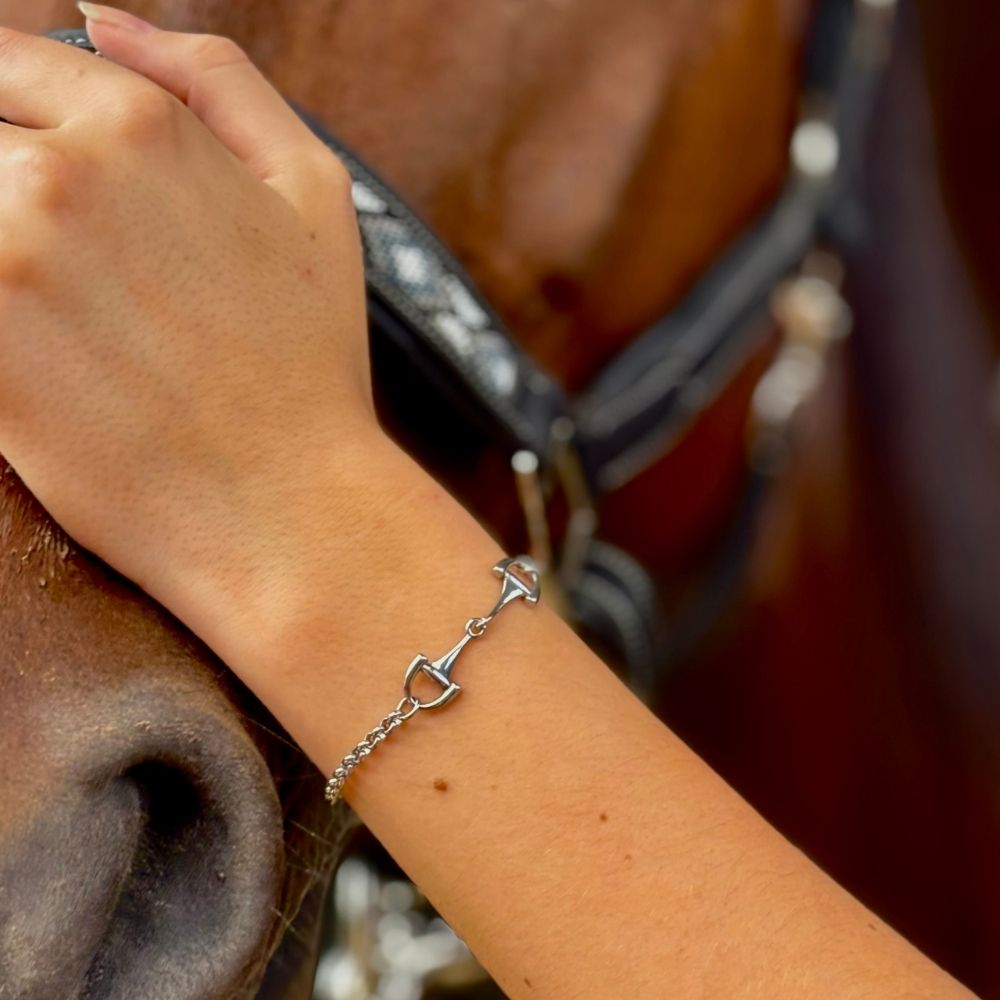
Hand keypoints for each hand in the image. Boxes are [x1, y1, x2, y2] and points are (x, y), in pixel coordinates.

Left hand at [0, 13, 380, 630]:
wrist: (284, 506)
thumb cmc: (308, 360)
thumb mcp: (313, 192)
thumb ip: (217, 80)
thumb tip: (102, 22)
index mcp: (136, 123)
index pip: (2, 59)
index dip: (12, 111)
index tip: (43, 183)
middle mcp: (55, 176)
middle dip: (3, 177)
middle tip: (66, 259)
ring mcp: (2, 261)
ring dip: (2, 240)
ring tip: (66, 304)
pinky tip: (51, 340)